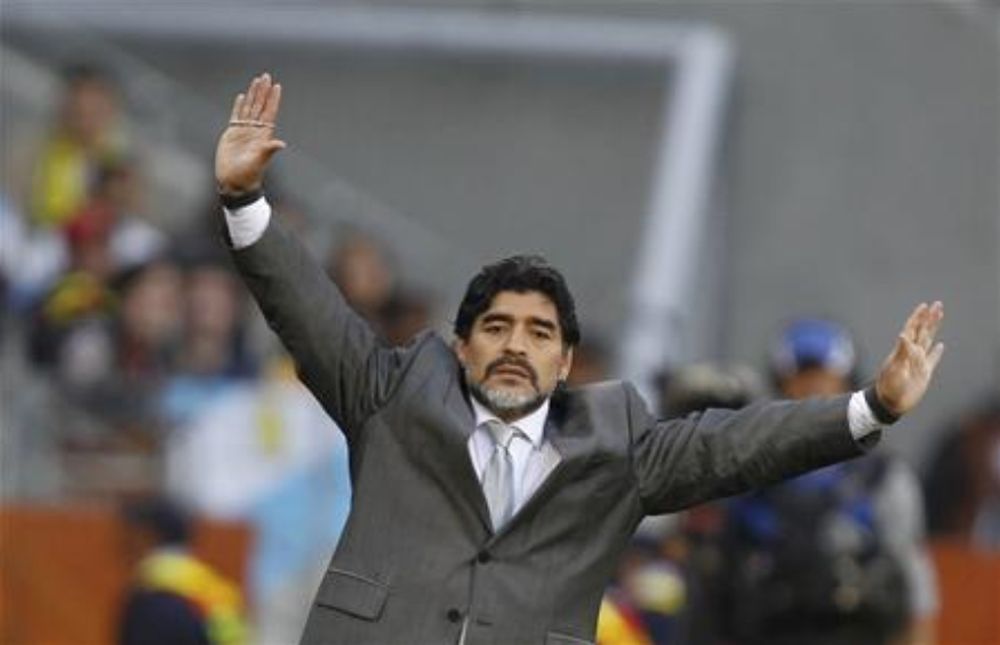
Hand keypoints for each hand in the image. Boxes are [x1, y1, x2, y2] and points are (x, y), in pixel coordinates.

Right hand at [215, 73, 286, 194]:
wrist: (234, 182)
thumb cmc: (248, 174)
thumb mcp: (259, 161)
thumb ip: (268, 150)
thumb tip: (281, 144)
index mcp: (263, 135)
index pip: (269, 112)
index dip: (273, 99)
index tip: (277, 86)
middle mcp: (255, 130)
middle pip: (260, 106)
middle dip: (263, 91)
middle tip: (266, 76)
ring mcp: (244, 131)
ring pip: (249, 108)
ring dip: (253, 95)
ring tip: (256, 81)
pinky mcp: (232, 134)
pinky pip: (236, 116)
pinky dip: (239, 106)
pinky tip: (242, 97)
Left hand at [875, 301, 944, 416]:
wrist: (889, 403)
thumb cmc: (889, 386)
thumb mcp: (895, 368)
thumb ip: (901, 352)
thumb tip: (903, 334)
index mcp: (904, 350)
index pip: (912, 329)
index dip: (918, 317)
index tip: (924, 305)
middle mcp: (911, 353)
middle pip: (922, 331)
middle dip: (929, 318)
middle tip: (938, 304)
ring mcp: (918, 362)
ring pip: (928, 341)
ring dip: (933, 328)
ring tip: (939, 316)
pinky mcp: (924, 373)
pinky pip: (932, 360)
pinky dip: (936, 352)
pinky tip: (940, 345)